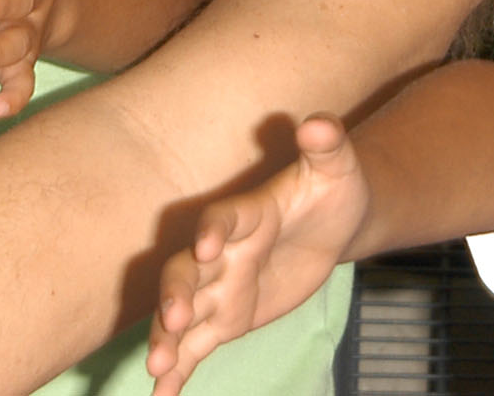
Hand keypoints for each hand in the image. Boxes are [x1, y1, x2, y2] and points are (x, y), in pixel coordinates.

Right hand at [147, 114, 374, 395]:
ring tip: (156, 365)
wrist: (333, 222)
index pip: (222, 220)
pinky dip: (177, 371)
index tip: (206, 248)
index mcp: (247, 214)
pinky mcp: (225, 319)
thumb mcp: (338, 166)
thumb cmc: (333, 188)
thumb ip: (328, 144)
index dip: (212, 231)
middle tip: (174, 320)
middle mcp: (222, 253)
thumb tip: (318, 122)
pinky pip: (195, 348)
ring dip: (165, 337)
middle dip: (176, 294)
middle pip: (187, 272)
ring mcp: (219, 288)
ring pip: (181, 314)